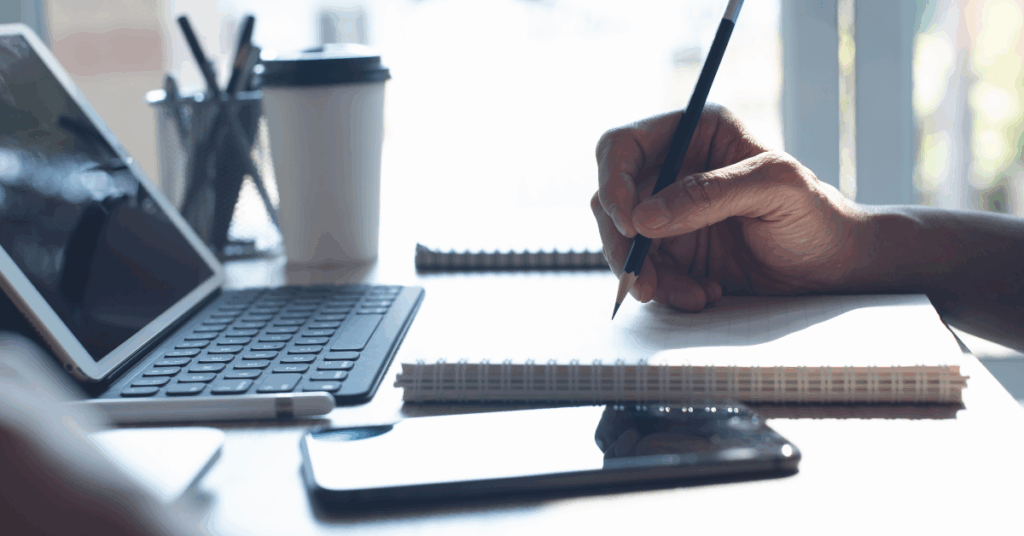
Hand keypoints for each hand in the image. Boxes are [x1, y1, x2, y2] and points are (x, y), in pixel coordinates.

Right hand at [592, 105, 866, 311]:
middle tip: (641, 281)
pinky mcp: (674, 250)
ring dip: (646, 274)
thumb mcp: (775, 190)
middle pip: (611, 199)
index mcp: (695, 132)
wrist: (833, 268)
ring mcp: (670, 211)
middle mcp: (673, 168)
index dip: (613, 182)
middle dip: (622, 243)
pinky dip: (666, 289)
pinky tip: (702, 294)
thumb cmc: (817, 216)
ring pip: (623, 240)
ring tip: (690, 295)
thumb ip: (709, 194)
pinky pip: (645, 270)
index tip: (631, 223)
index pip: (622, 146)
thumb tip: (643, 217)